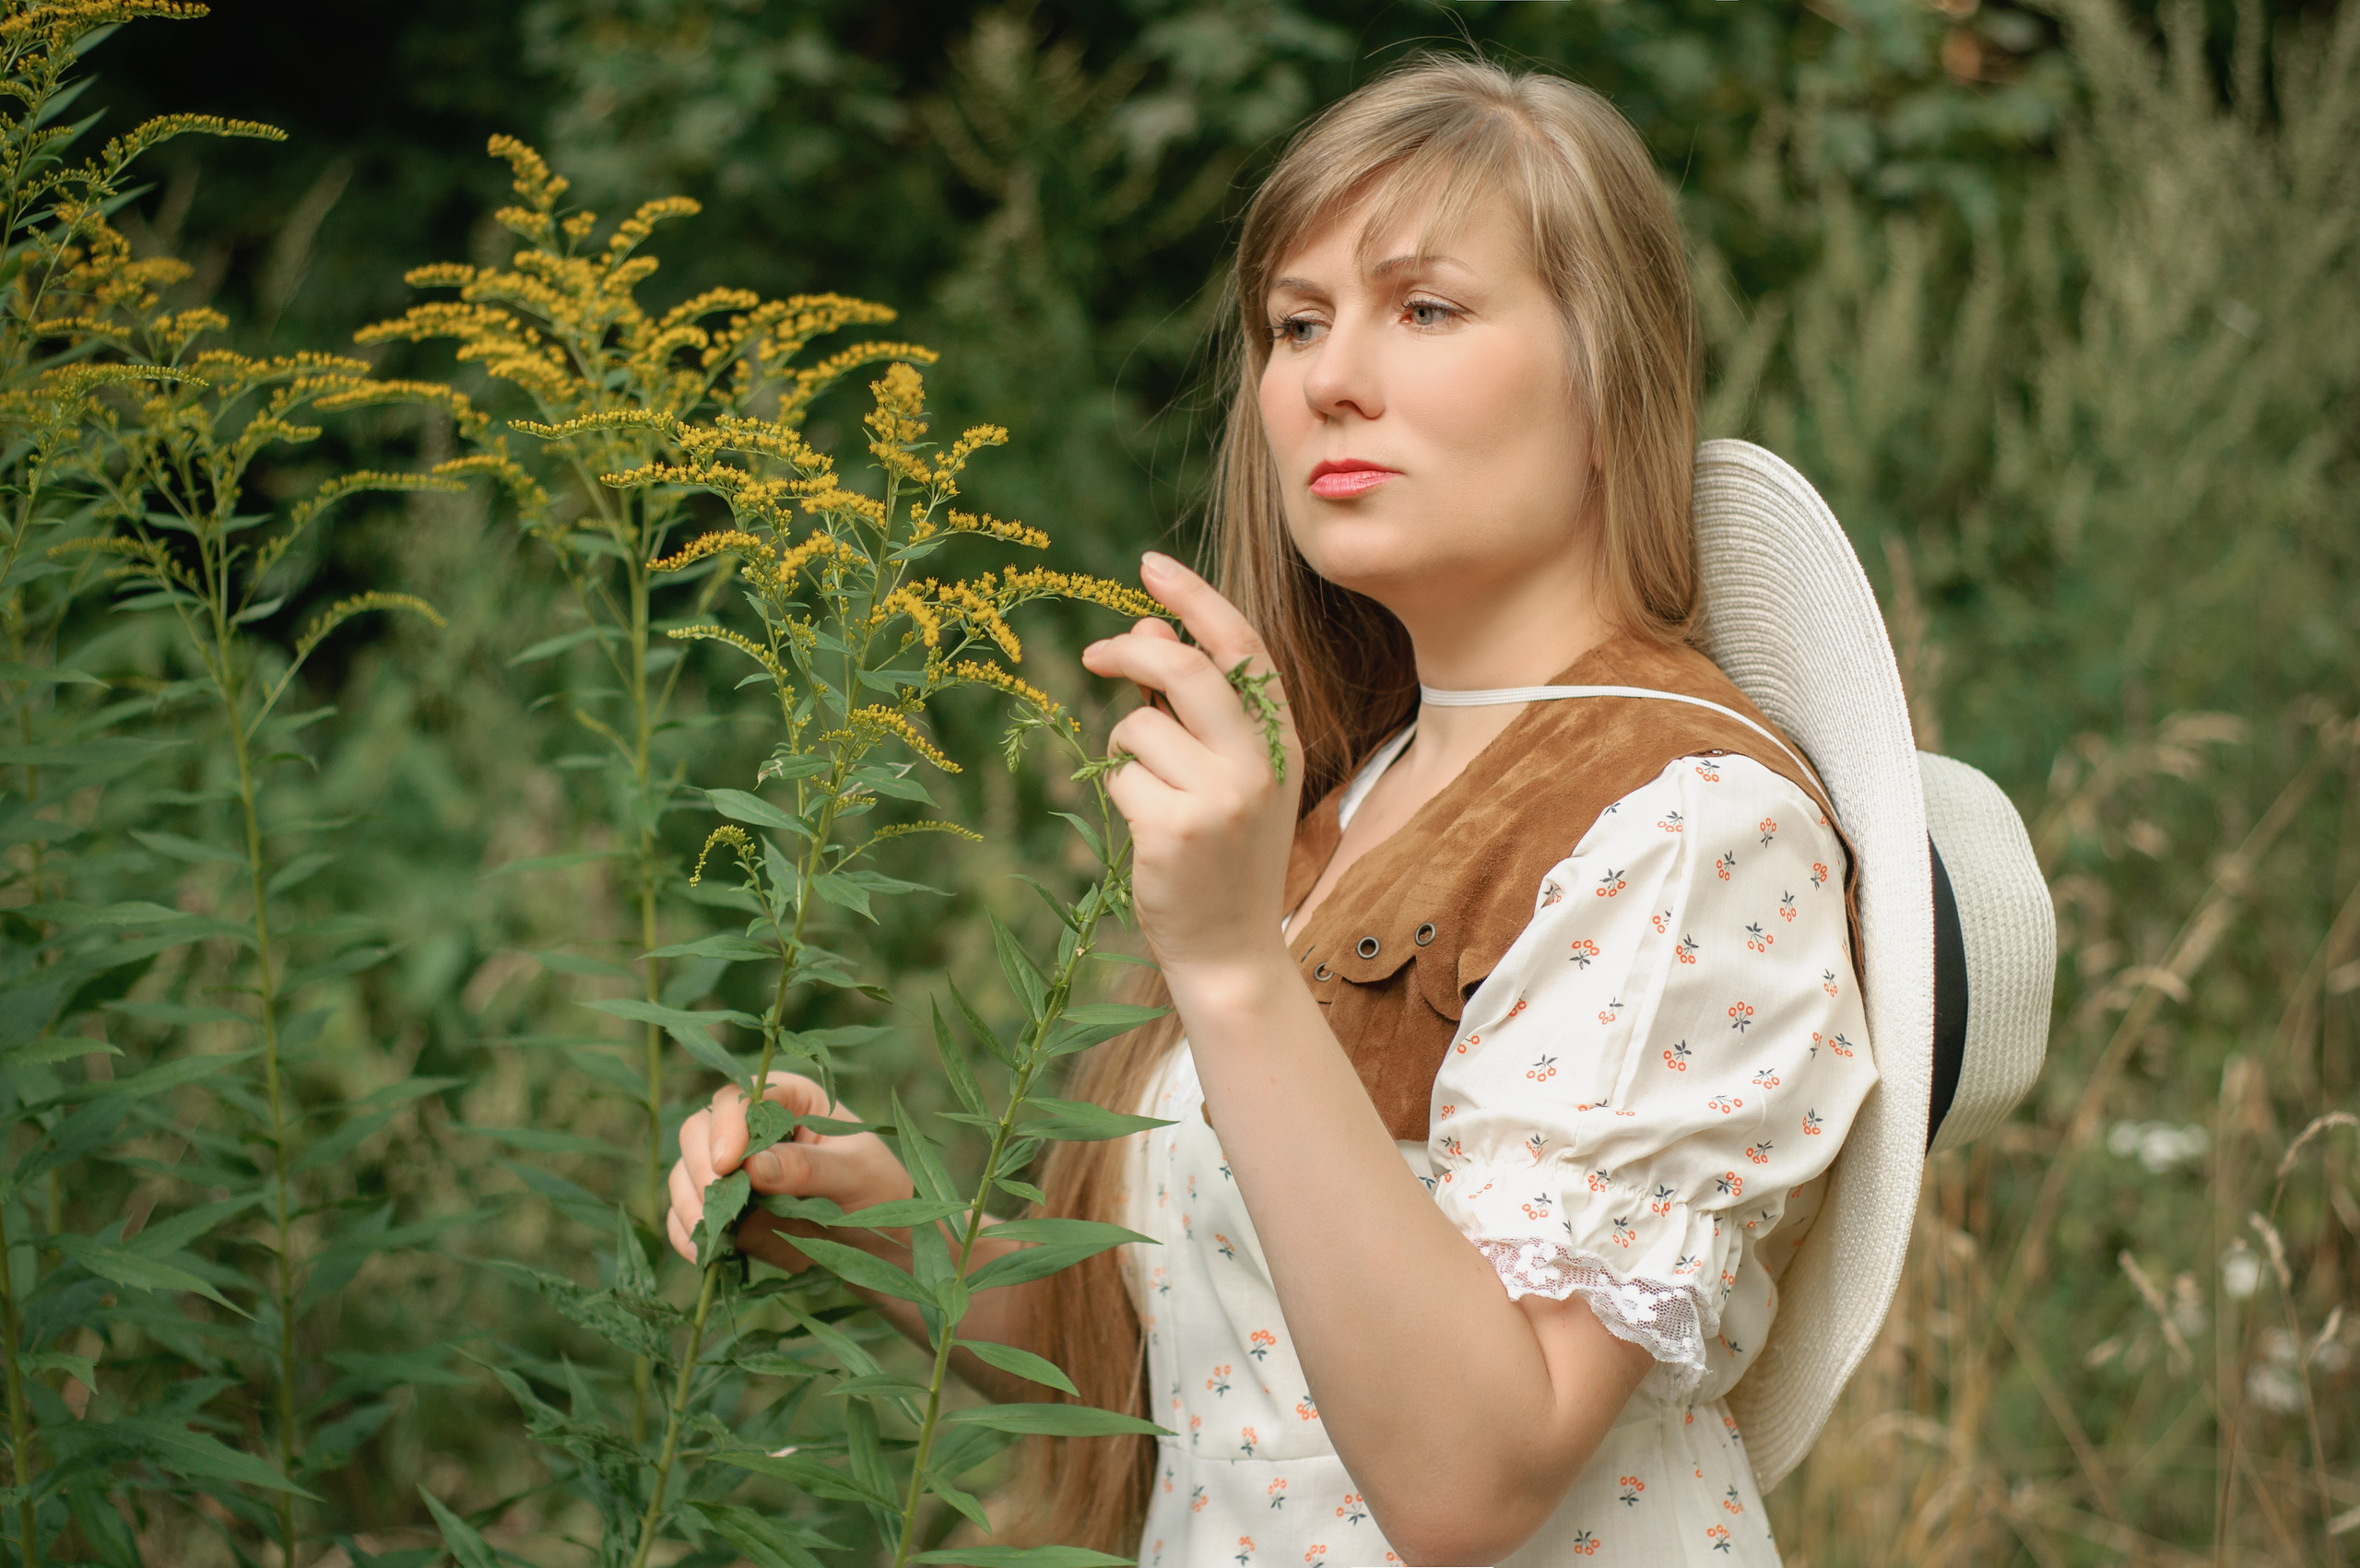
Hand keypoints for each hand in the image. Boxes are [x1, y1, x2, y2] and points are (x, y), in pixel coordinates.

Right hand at [665, 1072, 913, 1268]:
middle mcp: (754, 1129)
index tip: (728, 1164)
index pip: (744, 1097)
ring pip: (686, 1170)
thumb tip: (752, 1166)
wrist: (882, 1245)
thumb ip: (808, 1168)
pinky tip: (702, 1251)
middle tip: (714, 1201)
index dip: (728, 1125)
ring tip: (710, 1232)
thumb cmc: (880, 1192)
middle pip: (700, 1128)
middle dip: (701, 1165)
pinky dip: (686, 1233)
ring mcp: (734, 1171)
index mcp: (792, 1100)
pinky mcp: (725, 1210)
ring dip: (689, 1201)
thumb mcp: (856, 1174)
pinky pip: (686, 1216)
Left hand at [1079, 552, 1302, 978]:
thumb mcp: (1226, 771)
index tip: (1151, 567)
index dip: (1194, 599)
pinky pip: (1121, 778)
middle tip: (1096, 655)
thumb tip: (1149, 630)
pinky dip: (1120, 795)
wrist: (1231, 946)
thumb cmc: (1222, 852)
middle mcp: (1260, 762)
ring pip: (1137, 728)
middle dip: (1131, 653)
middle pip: (1184, 669)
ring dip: (1124, 749)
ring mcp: (1221, 797)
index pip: (1242, 647)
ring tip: (1149, 793)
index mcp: (1282, 739)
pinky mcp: (1176, 829)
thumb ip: (1195, 705)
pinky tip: (1148, 833)